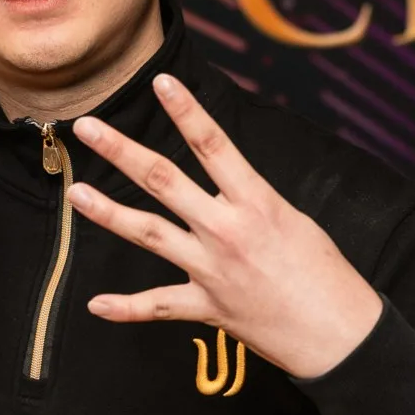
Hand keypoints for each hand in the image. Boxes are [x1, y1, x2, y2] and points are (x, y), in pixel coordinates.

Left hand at [66, 74, 383, 378]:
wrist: (339, 334)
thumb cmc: (325, 274)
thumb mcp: (294, 220)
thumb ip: (250, 201)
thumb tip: (225, 183)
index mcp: (256, 203)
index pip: (213, 144)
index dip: (186, 109)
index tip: (161, 80)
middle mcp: (227, 231)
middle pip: (164, 180)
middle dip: (122, 151)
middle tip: (88, 127)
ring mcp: (212, 270)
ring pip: (148, 234)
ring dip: (108, 212)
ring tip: (76, 193)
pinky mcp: (207, 307)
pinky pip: (157, 307)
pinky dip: (125, 308)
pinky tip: (95, 304)